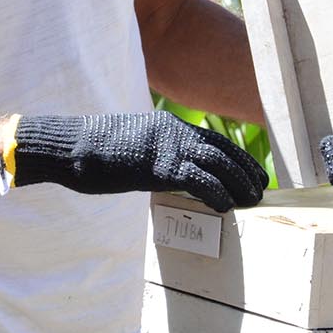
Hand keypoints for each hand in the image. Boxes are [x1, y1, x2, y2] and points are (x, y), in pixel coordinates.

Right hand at [12, 113, 266, 211]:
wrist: (72, 146)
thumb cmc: (96, 151)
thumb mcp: (134, 147)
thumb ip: (157, 155)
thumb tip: (172, 176)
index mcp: (168, 126)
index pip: (214, 140)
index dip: (238, 158)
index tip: (253, 173)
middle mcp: (173, 132)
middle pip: (222, 150)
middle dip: (245, 171)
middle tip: (260, 189)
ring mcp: (166, 147)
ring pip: (217, 163)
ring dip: (238, 183)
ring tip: (252, 199)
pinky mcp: (157, 165)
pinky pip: (197, 179)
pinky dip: (217, 192)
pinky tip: (227, 206)